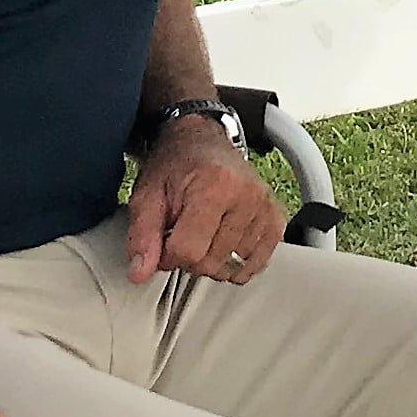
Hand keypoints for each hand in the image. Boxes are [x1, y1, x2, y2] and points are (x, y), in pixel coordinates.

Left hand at [125, 115, 283, 286]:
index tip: (164, 240)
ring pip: (233, 267)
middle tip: (183, 234)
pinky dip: (238, 263)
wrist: (203, 143)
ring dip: (213, 261)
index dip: (167, 256)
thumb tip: (140, 273)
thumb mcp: (147, 195)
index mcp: (214, 186)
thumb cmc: (175, 166)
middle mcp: (247, 196)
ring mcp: (265, 208)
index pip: (188, 251)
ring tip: (203, 234)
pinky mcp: (276, 218)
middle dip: (190, 258)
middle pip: (211, 263)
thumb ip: (142, 235)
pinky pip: (257, 262)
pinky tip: (224, 246)